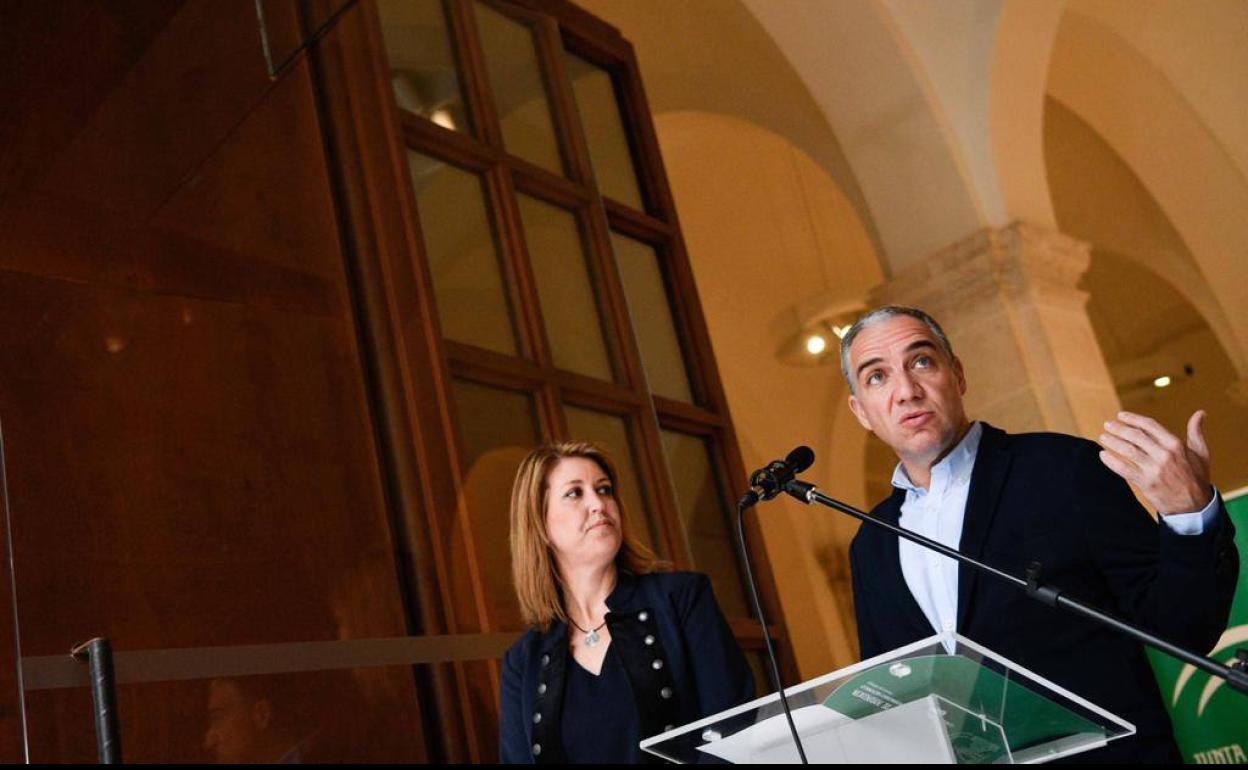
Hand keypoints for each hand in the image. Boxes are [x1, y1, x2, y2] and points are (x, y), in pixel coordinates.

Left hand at [1098, 410, 1212, 514]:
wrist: (1194, 506)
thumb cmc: (1196, 477)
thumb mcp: (1201, 453)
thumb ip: (1196, 432)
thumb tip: (1200, 412)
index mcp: (1175, 445)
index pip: (1150, 426)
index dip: (1133, 419)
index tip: (1121, 416)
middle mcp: (1164, 455)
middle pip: (1136, 437)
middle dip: (1119, 429)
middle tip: (1107, 425)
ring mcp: (1154, 469)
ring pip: (1128, 451)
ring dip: (1113, 442)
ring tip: (1103, 437)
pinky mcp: (1146, 483)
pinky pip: (1124, 470)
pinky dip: (1111, 462)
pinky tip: (1103, 455)